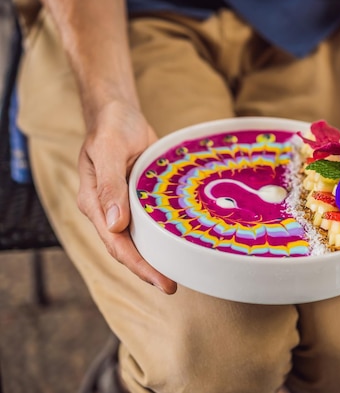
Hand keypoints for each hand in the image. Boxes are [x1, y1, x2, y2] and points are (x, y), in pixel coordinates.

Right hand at [76, 101, 176, 293]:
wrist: (119, 113)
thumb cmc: (111, 128)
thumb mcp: (109, 151)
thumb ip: (110, 186)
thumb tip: (115, 225)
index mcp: (95, 204)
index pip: (116, 244)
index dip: (138, 266)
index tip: (161, 282)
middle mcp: (110, 210)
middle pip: (129, 248)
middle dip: (150, 270)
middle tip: (175, 286)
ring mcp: (126, 205)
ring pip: (142, 238)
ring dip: (159, 255)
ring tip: (183, 271)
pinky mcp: (141, 197)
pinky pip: (153, 220)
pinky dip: (166, 233)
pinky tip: (184, 241)